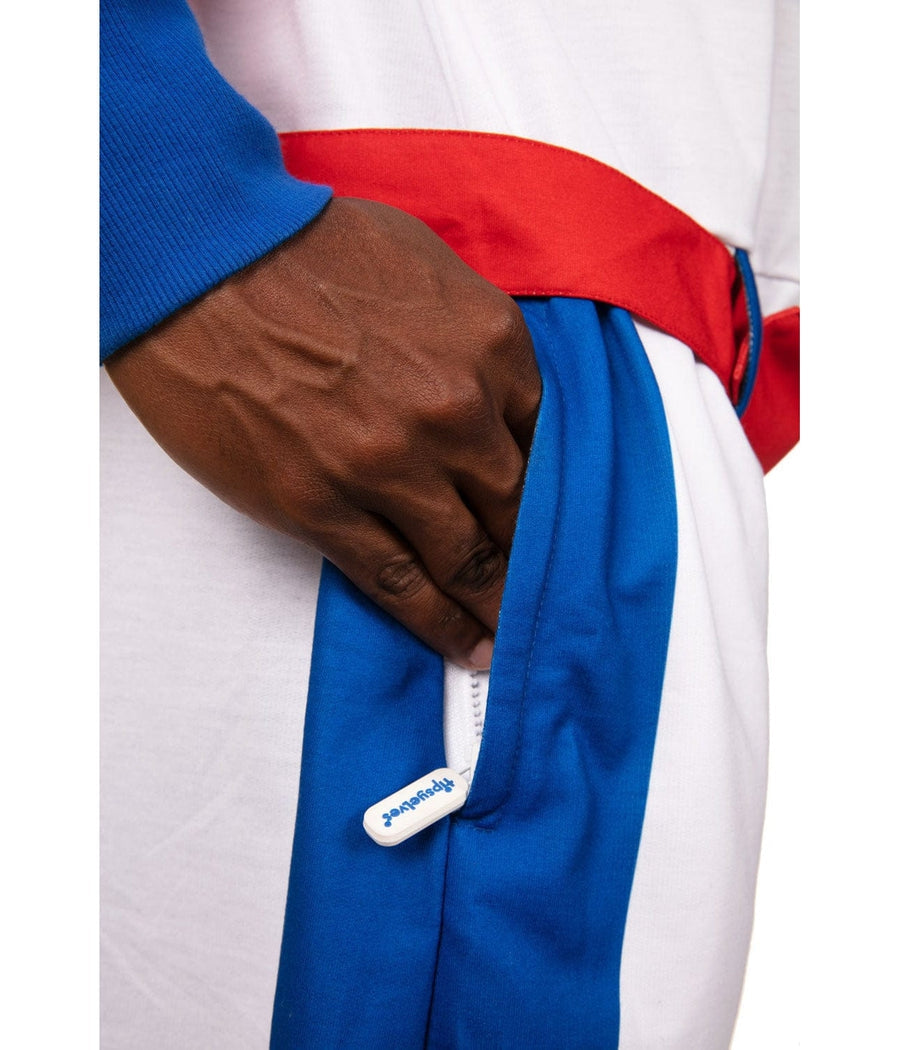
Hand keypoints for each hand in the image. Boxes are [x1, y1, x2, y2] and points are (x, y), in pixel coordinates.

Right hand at [105, 197, 541, 668]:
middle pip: (515, 509)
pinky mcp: (321, 506)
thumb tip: (489, 395)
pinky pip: (399, 583)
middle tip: (546, 595)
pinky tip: (466, 647)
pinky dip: (439, 624)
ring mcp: (389, 465)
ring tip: (510, 639)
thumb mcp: (426, 265)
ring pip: (467, 558)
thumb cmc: (306, 248)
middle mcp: (454, 412)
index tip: (548, 521)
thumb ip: (472, 338)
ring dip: (496, 605)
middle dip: (531, 558)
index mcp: (491, 346)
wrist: (202, 253)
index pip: (545, 442)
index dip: (547, 491)